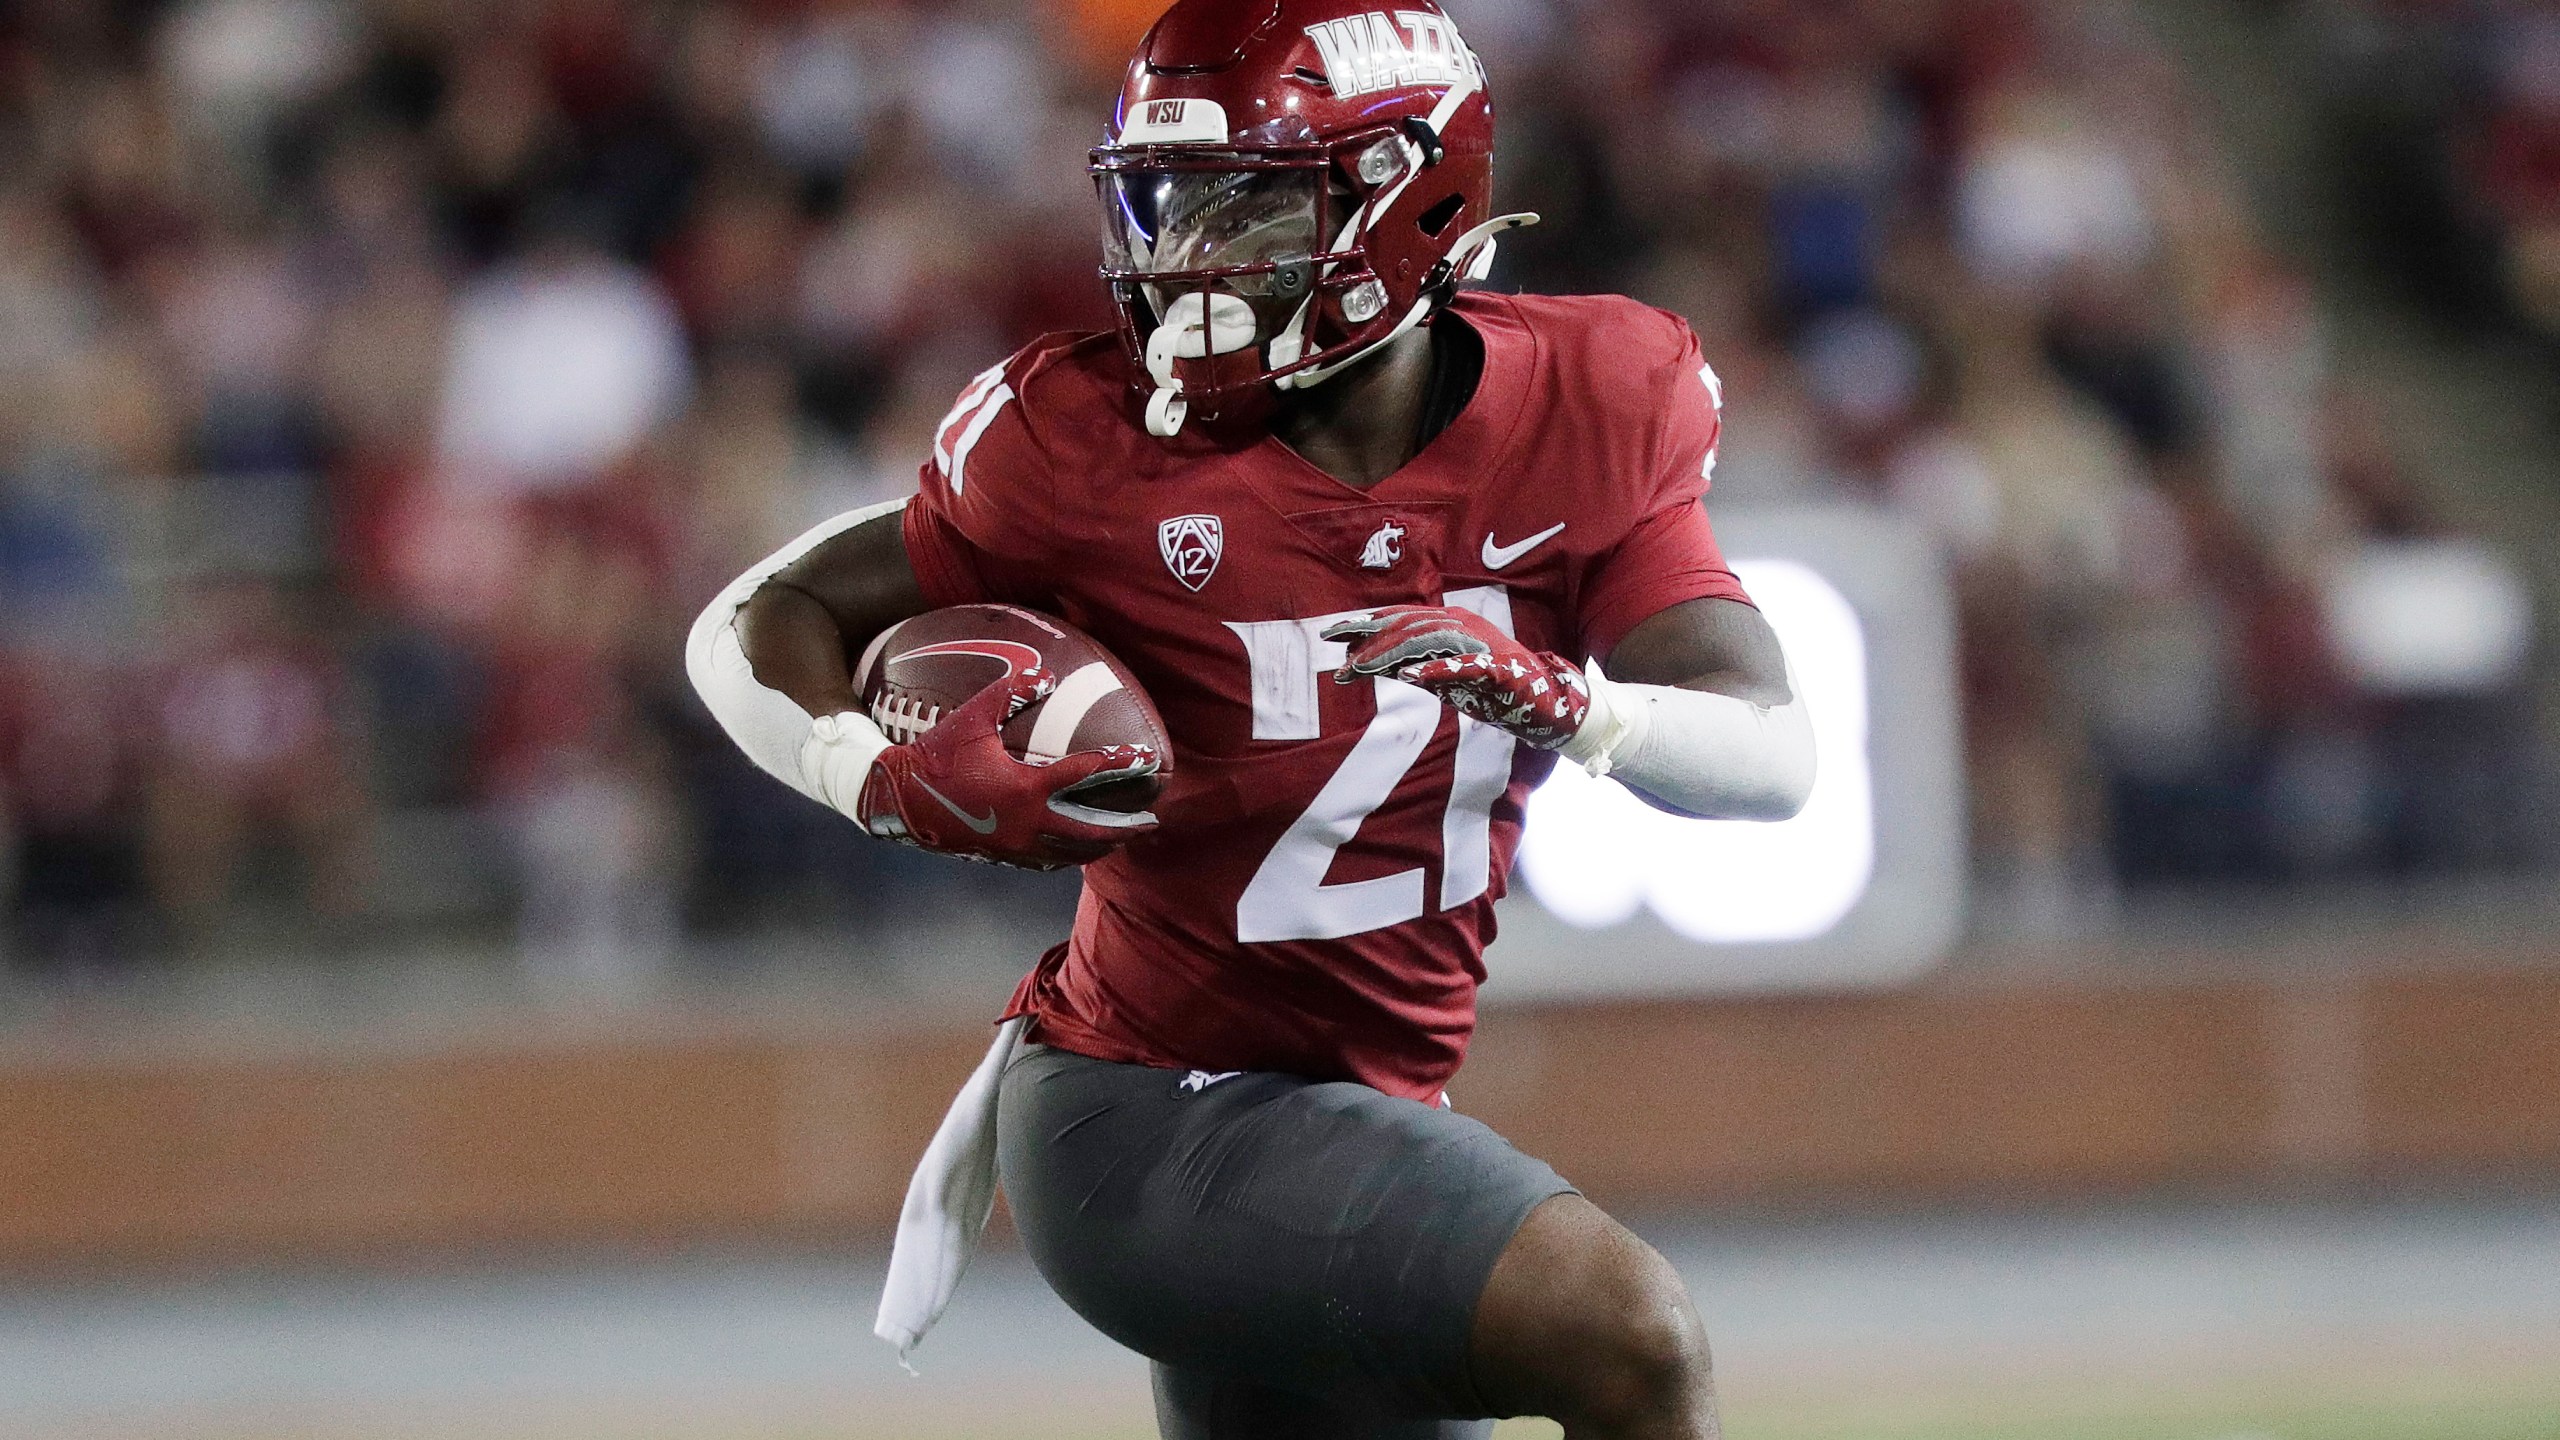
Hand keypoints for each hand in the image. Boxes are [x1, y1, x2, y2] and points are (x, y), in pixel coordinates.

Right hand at [855, 666, 1160, 868]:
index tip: (1144, 758)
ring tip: (1122, 838)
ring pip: (1071, 853)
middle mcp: (1027, 823)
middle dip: (1124, 827)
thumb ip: (1011, 694)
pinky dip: (1068, 856)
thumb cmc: (936, 754)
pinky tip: (1076, 851)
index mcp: (1025, 788)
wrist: (899, 800)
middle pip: (1090, 830)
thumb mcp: (973, 716)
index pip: (1084, 774)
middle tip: (1152, 821)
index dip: (1118, 764)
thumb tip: (1047, 675)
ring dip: (1100, 845)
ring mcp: (1016, 846)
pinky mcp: (1002, 857)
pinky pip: (1046, 861)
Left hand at [1322, 606, 1589, 748]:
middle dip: (1370, 635)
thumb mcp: (1448, 677)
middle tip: (1335, 644)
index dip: (1369, 624)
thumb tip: (1373, 663)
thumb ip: (1415, 666)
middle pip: (1409, 626)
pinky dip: (1435, 669)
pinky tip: (1408, 675)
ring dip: (1391, 652)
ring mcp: (1482, 645)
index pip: (1404, 619)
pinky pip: (1462, 666)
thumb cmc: (1497, 690)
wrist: (1549, 701)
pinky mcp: (1497, 669)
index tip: (1335, 634)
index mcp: (1454, 625)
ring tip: (1359, 666)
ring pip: (1428, 641)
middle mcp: (1466, 627)